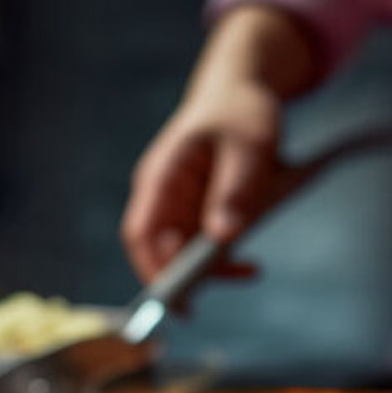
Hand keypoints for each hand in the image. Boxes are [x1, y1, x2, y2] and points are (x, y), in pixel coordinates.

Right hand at [121, 79, 280, 281]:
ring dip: (209, 270)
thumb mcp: (250, 145)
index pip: (141, 232)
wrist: (239, 92)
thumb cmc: (241, 112)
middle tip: (208, 300)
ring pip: (181, 252)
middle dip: (184, 278)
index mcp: (161, 176)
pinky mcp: (196, 212)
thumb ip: (237, 188)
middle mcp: (161, 196)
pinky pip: (201, 245)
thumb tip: (224, 237)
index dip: (151, 266)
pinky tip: (250, 262)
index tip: (172, 295)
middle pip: (158, 249)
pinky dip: (222, 258)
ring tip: (250, 271)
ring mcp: (176, 206)